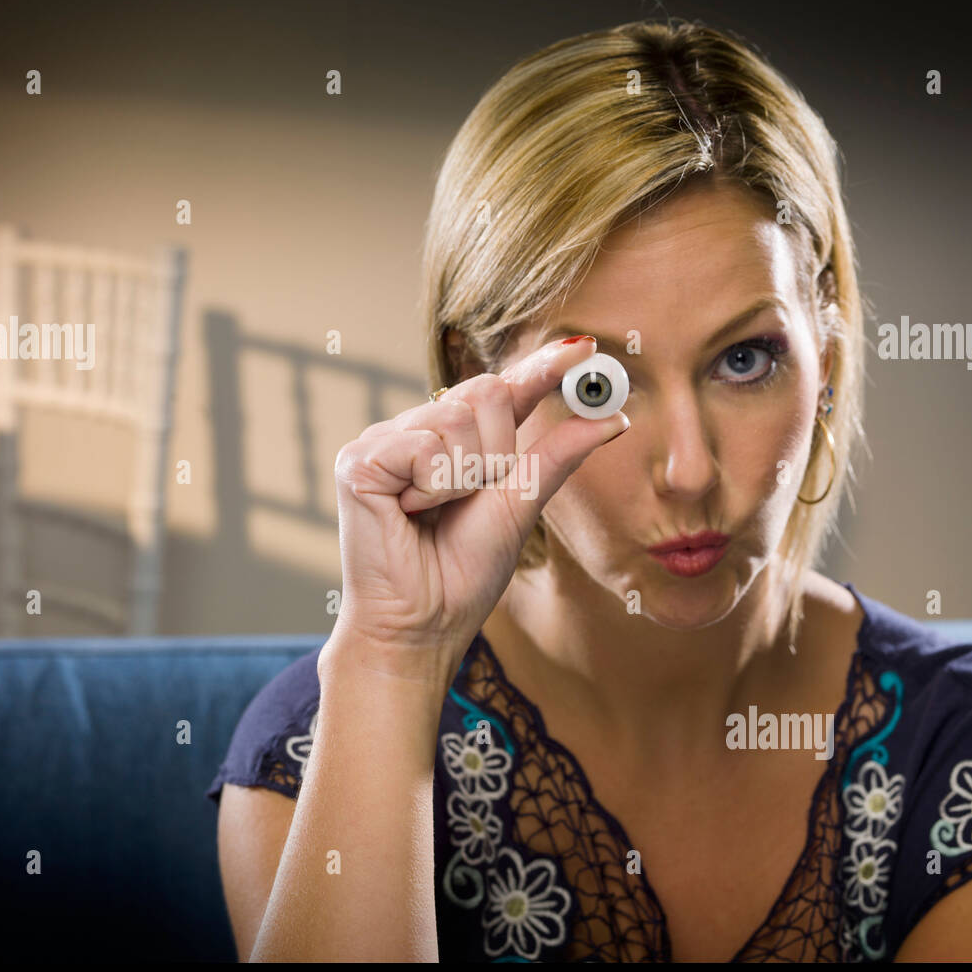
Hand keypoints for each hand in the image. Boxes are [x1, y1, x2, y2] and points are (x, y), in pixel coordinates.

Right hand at [328, 335, 628, 684]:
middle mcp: (419, 430)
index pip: (505, 388)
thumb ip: (558, 455)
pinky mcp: (358, 459)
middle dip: (498, 453)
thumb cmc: (463, 572)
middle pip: (485, 393)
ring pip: (455, 418)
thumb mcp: (522, 504)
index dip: (543, 366)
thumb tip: (613, 418)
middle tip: (472, 499)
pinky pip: (421, 446)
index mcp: (457, 441)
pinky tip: (410, 513)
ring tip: (436, 512)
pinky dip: (431, 487)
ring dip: (464, 477)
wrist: (422, 624)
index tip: (585, 347)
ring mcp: (385, 440)